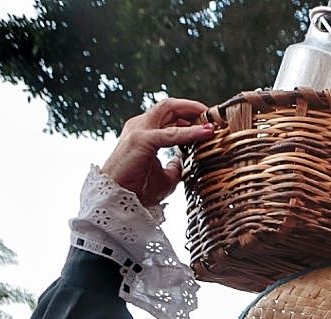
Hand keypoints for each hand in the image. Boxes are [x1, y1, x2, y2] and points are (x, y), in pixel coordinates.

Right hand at [100, 98, 215, 205]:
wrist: (117, 200)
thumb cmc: (137, 189)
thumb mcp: (165, 178)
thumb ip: (175, 168)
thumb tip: (183, 163)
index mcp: (144, 132)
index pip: (169, 115)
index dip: (190, 116)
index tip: (209, 122)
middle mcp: (140, 125)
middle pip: (170, 106)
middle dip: (193, 107)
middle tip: (214, 115)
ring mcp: (139, 130)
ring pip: (169, 108)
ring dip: (192, 111)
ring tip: (211, 118)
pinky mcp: (142, 140)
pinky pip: (172, 133)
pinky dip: (191, 132)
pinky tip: (206, 133)